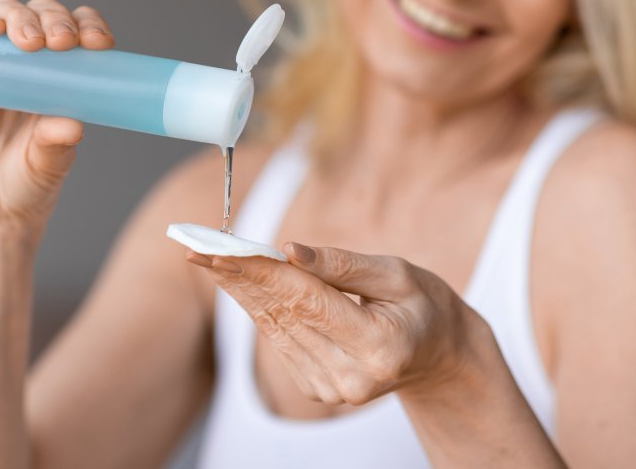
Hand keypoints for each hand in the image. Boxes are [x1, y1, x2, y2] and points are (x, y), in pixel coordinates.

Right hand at [0, 0, 113, 240]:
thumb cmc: (28, 180)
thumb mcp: (51, 162)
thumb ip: (58, 143)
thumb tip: (74, 125)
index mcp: (60, 72)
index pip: (76, 29)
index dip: (88, 25)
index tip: (100, 42)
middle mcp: (26, 60)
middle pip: (40, 13)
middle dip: (55, 19)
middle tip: (63, 42)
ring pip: (5, 14)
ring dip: (20, 18)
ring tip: (33, 41)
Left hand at [187, 244, 474, 405]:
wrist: (437, 356)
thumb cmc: (423, 306)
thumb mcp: (397, 273)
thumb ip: (342, 264)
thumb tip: (289, 250)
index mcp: (379, 346)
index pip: (307, 300)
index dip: (261, 270)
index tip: (224, 248)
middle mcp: (350, 377)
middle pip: (282, 314)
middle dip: (237, 276)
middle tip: (198, 247)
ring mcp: (332, 388)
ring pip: (274, 327)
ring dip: (239, 289)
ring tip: (209, 257)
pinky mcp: (317, 389)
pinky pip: (279, 339)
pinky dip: (258, 307)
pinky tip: (237, 281)